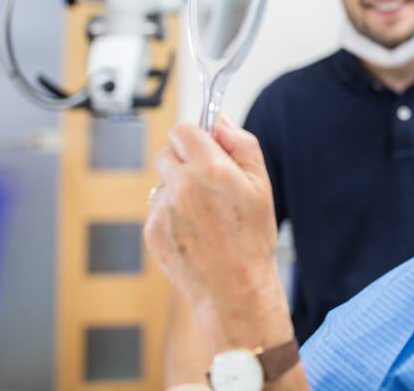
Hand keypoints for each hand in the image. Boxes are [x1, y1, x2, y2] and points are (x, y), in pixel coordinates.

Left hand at [144, 116, 291, 349]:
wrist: (234, 290)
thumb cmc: (252, 239)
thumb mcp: (262, 185)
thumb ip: (242, 145)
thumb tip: (220, 123)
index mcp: (211, 169)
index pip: (183, 130)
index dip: (195, 137)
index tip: (206, 148)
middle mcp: (182, 185)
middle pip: (167, 152)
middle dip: (185, 161)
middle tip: (209, 183)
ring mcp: (163, 209)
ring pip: (162, 182)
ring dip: (178, 188)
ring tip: (205, 214)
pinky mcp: (152, 231)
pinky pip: (158, 209)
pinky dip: (172, 215)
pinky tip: (195, 232)